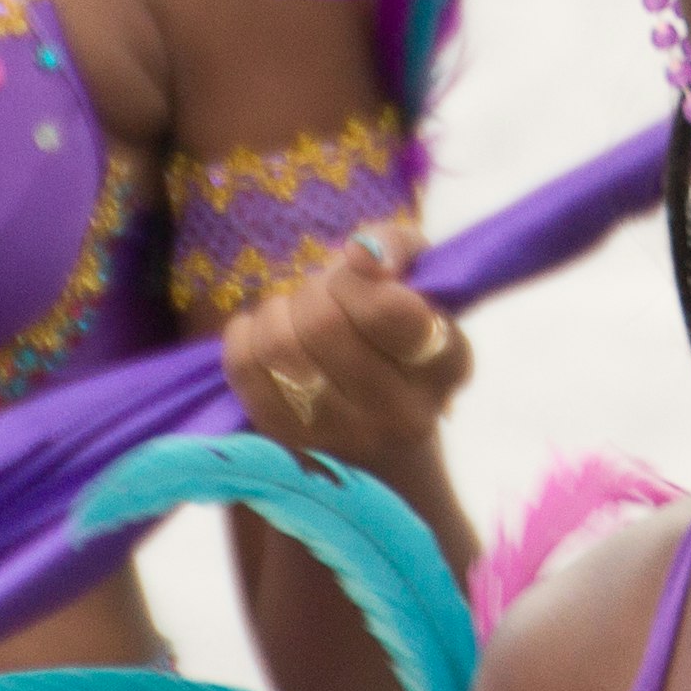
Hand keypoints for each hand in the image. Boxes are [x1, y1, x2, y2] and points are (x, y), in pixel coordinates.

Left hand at [220, 219, 469, 466]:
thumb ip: (395, 245)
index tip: (353, 268)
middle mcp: (403, 413)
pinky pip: (246, 372)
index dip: (354, 277)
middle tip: (321, 290)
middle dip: (313, 289)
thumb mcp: (418, 281)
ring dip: (277, 310)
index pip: (387, 308)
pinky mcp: (293, 445)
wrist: (390, 441)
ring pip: (281, 348)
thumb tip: (361, 252)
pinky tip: (263, 331)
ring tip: (294, 311)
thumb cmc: (400, 337)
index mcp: (445, 363)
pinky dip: (244, 335)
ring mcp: (346, 438)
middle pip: (324, 324)